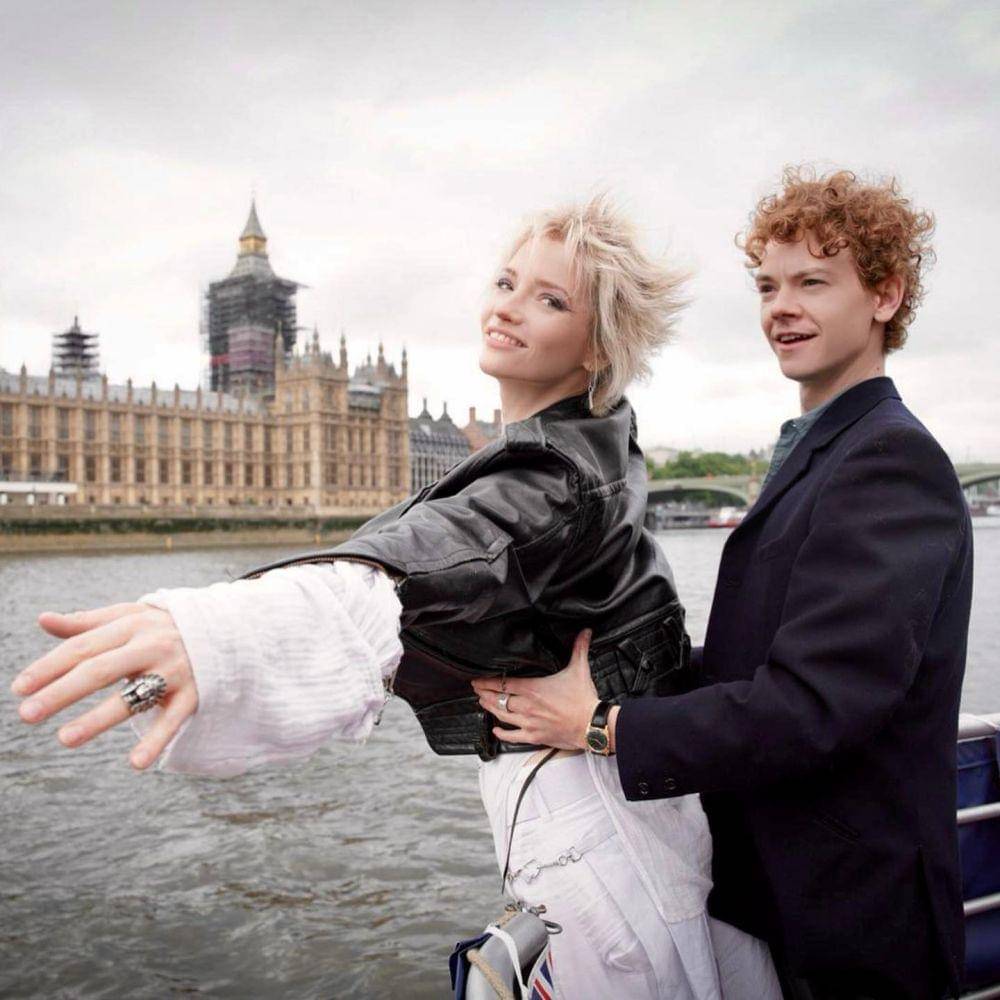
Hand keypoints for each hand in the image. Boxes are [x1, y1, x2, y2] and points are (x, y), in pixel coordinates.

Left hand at [11, 603, 197, 769]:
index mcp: (130, 625)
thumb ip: (86, 623)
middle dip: (62, 692)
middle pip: (100, 670)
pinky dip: (156, 741)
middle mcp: (151, 646)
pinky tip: (136, 763)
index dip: (49, 666)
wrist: (225, 630)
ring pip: (132, 696)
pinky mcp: (193, 694)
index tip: (19, 688)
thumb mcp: (129, 617)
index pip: (83, 646)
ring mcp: (173, 671)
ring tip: (65, 738)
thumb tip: (43, 620)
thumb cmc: (164, 627)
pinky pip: (173, 720)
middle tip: (27, 714)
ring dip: (98, 718)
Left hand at [472, 629, 598, 749]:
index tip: (478, 679)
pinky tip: (496, 730)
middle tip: (477, 690)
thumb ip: (579, 648)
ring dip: (490, 708)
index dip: (487, 682)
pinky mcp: (534, 737)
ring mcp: (529, 723)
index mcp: (533, 689)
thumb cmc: (584, 699)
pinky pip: (513, 736)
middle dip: (485, 693)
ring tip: (483, 703)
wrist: (592, 725)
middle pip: (498, 699)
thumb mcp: (579, 669)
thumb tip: (585, 631)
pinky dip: (502, 733)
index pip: (503, 684)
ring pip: (502, 716)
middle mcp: (527, 706)